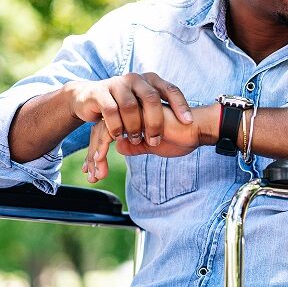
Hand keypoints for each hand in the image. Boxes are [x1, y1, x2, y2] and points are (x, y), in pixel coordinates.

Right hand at [67, 72, 191, 147]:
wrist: (88, 99)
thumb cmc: (123, 108)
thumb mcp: (144, 109)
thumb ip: (160, 115)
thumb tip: (190, 126)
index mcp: (150, 81)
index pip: (171, 89)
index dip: (181, 105)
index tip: (188, 123)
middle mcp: (135, 79)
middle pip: (151, 98)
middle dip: (155, 122)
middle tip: (155, 141)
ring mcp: (117, 83)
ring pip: (130, 105)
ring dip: (135, 127)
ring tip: (136, 140)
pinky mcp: (99, 92)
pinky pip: (111, 110)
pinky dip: (116, 126)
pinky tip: (119, 137)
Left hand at [83, 104, 207, 182]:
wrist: (197, 130)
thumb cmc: (182, 137)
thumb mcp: (154, 146)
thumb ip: (136, 145)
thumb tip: (119, 147)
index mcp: (135, 118)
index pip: (110, 133)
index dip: (100, 151)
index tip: (94, 169)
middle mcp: (130, 112)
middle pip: (102, 131)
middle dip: (94, 155)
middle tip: (91, 174)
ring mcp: (130, 111)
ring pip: (103, 131)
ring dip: (96, 154)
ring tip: (95, 173)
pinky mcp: (132, 116)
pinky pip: (110, 131)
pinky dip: (102, 147)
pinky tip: (99, 160)